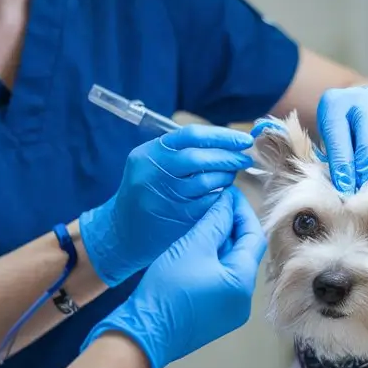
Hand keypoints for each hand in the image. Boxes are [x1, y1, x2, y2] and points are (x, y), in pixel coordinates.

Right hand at [80, 125, 255, 286]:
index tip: (243, 139)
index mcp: (149, 153)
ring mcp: (165, 196)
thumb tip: (227, 142)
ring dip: (226, 178)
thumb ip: (182, 151)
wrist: (122, 231)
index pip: (192, 136)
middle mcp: (154, 172)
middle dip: (229, 157)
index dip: (222, 136)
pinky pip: (208, 203)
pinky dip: (219, 198)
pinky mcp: (176, 218)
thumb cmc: (145, 192)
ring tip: (230, 176)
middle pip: (201, 159)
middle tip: (245, 159)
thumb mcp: (152, 164)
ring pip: (207, 182)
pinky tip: (219, 195)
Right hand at [83, 187, 266, 367]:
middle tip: (214, 207)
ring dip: (220, 245)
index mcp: (242, 282)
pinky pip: (220, 283)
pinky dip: (212, 264)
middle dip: (230, 228)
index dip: (242, 212)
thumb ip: (215, 220)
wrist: (144, 332)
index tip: (228, 194)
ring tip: (203, 225)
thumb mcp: (192, 245)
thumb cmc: (168, 288)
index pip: (253, 237)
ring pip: (231, 268)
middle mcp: (243, 300)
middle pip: (243, 253)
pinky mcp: (213, 318)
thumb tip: (227, 202)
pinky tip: (195, 251)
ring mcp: (229, 312)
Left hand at [317, 85, 367, 193]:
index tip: (346, 187)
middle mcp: (361, 99)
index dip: (343, 164)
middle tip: (365, 184)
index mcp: (334, 106)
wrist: (354, 105)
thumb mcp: (326, 143)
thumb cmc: (339, 133)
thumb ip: (334, 160)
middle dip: (367, 160)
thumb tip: (345, 187)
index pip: (338, 136)